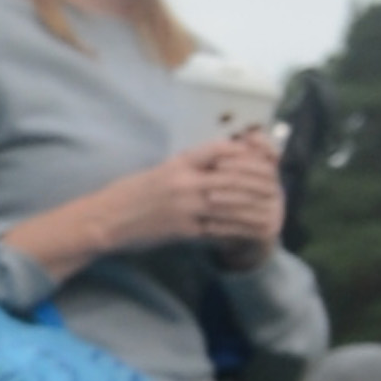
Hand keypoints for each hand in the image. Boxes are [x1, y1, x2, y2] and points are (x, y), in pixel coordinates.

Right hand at [58, 132, 283, 261]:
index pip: (219, 149)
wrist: (105, 220)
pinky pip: (219, 228)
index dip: (244, 153)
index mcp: (177, 164)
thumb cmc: (129, 194)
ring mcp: (185, 207)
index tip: (260, 159)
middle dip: (258, 182)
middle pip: (232, 177)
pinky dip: (239, 229)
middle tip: (275, 187)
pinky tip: (252, 230)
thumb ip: (186, 168)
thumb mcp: (158, 171)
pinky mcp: (183, 230)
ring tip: (272, 210)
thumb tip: (216, 166)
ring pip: (231, 204)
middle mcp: (183, 182)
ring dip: (255, 207)